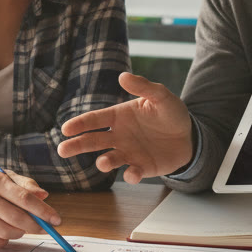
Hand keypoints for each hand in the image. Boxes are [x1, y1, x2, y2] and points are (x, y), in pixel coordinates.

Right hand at [0, 165, 56, 250]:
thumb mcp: (3, 175)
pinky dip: (4, 241)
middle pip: (17, 219)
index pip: (25, 198)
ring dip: (19, 233)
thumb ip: (25, 185)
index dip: (44, 211)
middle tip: (42, 227)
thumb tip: (44, 196)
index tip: (56, 220)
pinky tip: (4, 232)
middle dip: (35, 226)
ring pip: (7, 232)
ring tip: (19, 226)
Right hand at [57, 72, 193, 182]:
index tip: (66, 128)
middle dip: (77, 145)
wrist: (189, 136)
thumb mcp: (161, 96)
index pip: (95, 120)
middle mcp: (119, 136)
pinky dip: (130, 175)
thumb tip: (122, 76)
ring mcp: (128, 153)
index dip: (80, 124)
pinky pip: (131, 173)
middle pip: (93, 141)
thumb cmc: (171, 113)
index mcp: (119, 116)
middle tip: (62, 149)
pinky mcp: (140, 167)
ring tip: (103, 163)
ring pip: (108, 159)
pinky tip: (133, 173)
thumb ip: (143, 87)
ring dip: (104, 162)